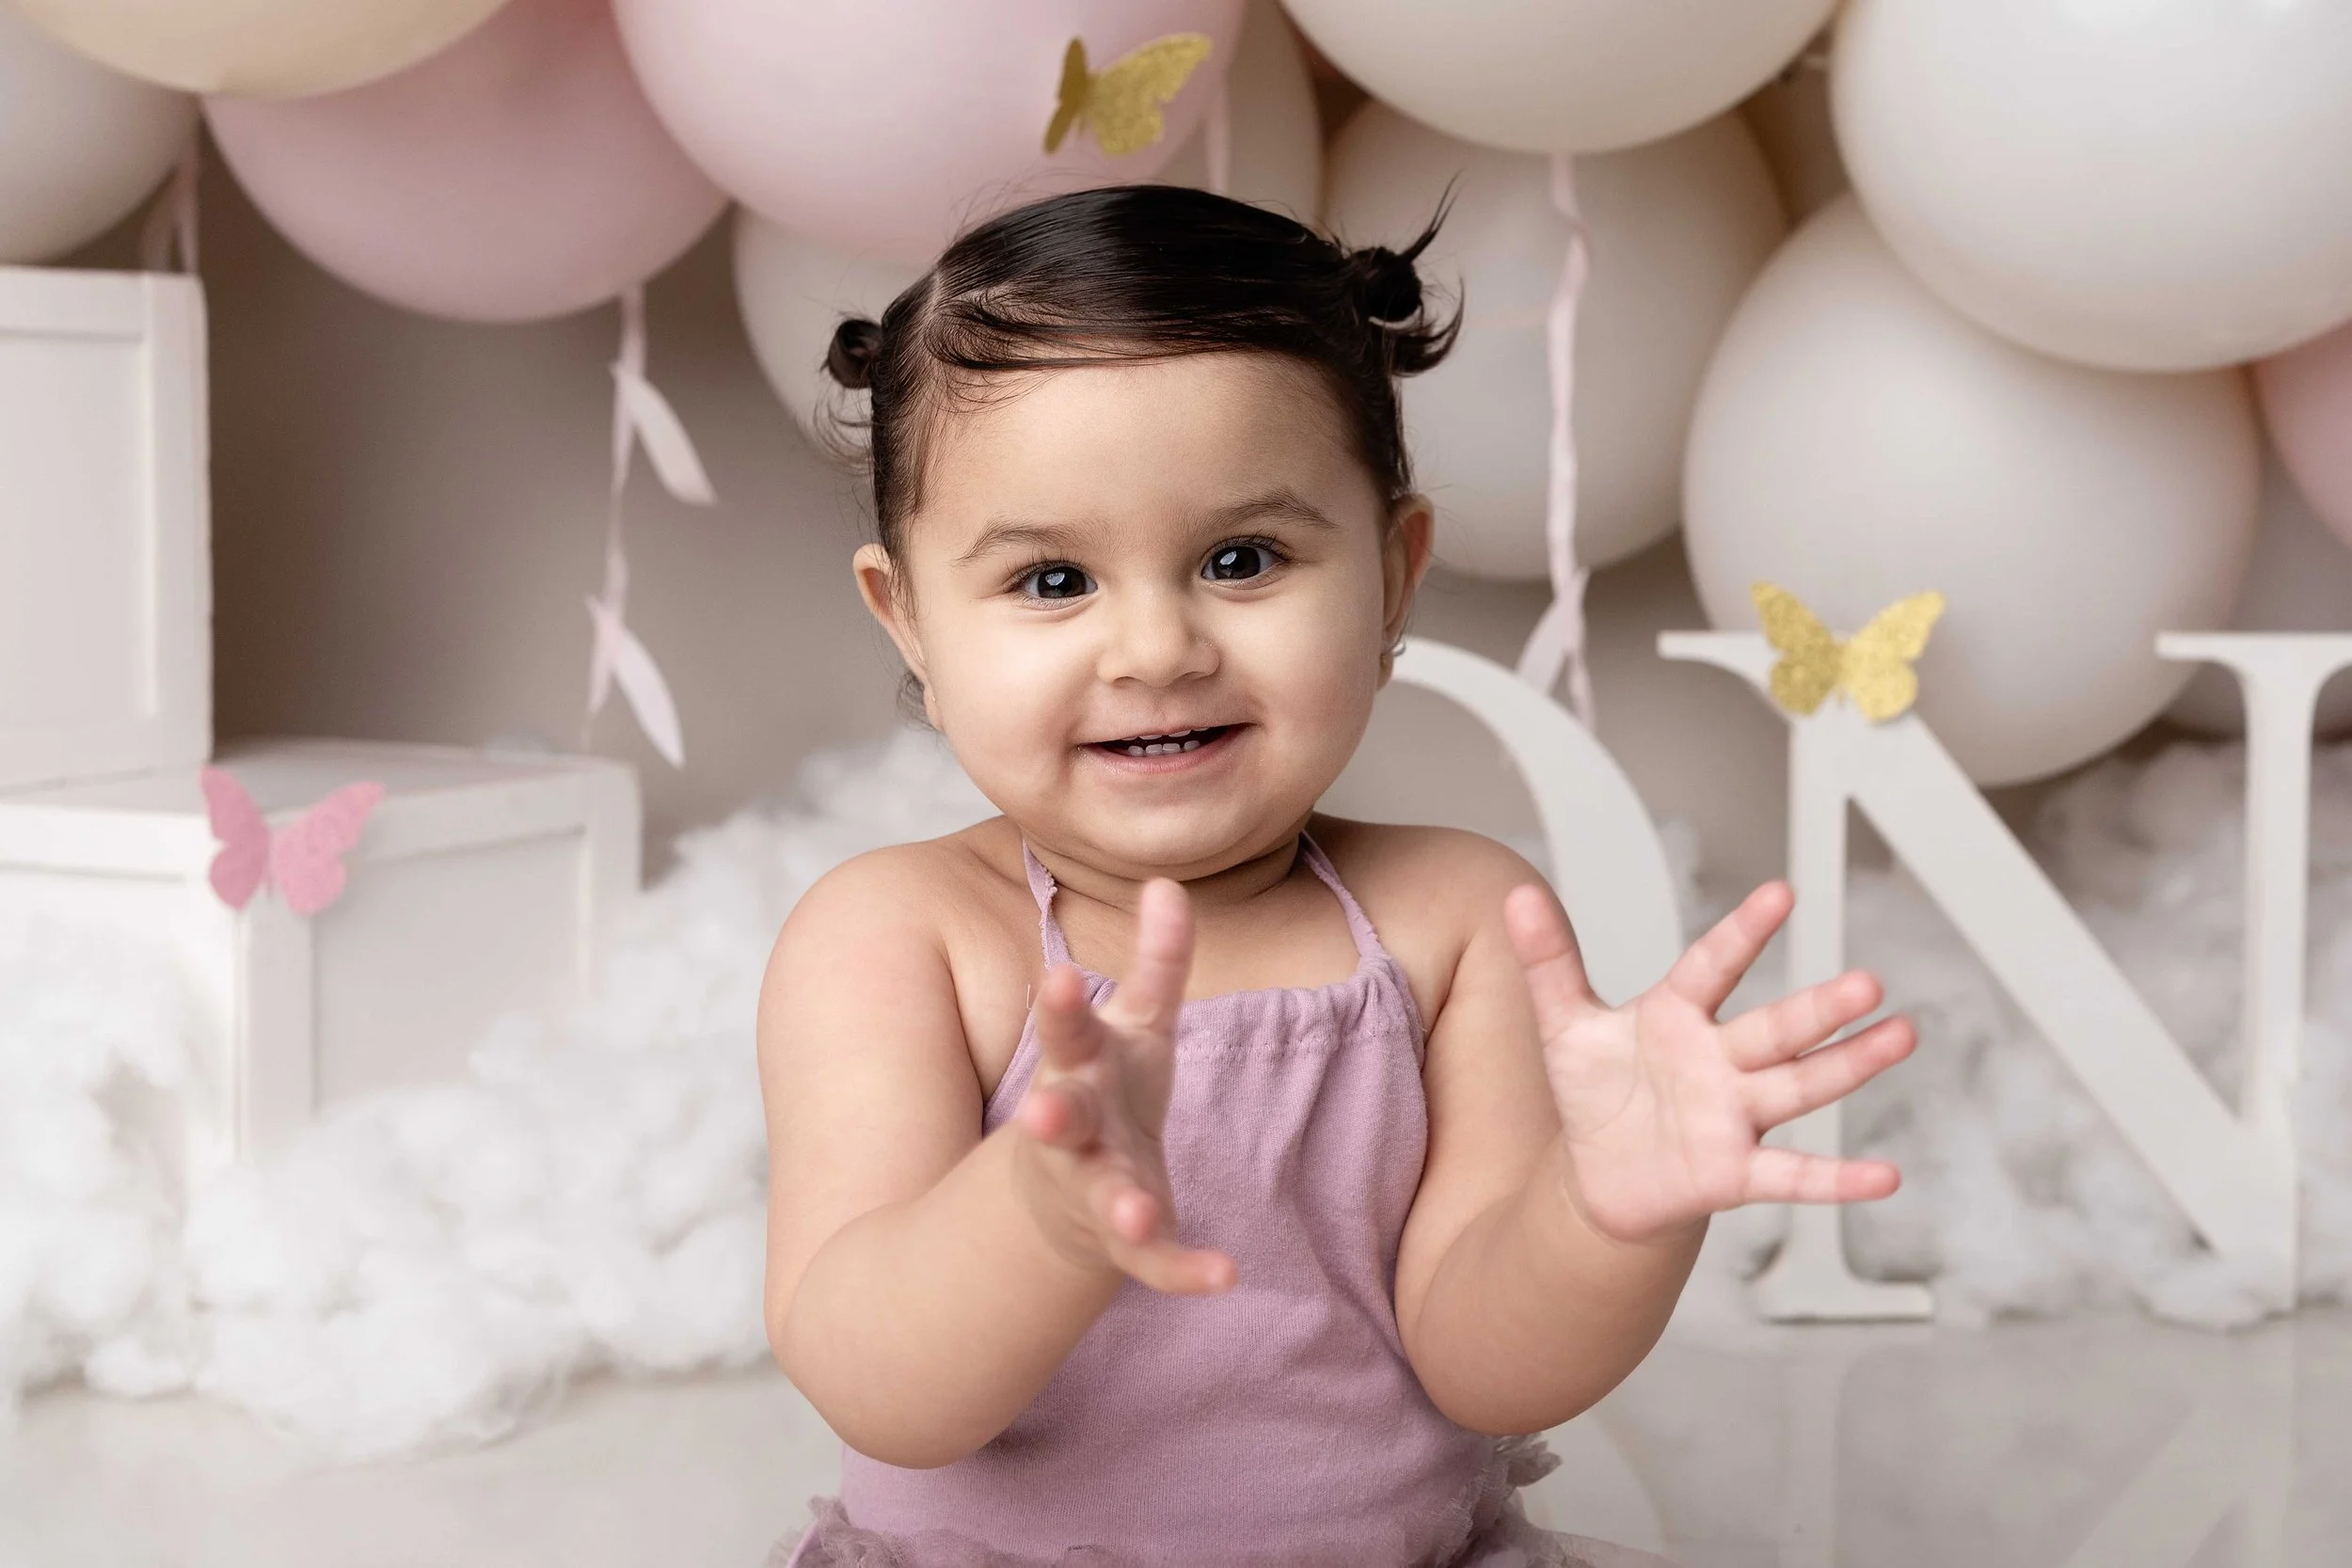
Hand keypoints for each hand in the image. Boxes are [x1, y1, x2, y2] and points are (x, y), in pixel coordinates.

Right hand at [1009, 877, 1236, 1295]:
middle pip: (1062, 1116)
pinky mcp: (1127, 1237)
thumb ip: (1158, 962)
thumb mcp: (1138, 1024)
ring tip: (1140, 1211)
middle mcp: (1076, 1125)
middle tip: (1043, 1112)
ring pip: (1102, 1194)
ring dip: (1118, 1201)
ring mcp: (1096, 1183)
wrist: (1067, 1191)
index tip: (1063, 976)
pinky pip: (1152, 1258)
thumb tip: (1168, 883)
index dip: (1064, 1005)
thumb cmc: (1109, 1085)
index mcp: (1079, 1063)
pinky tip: (1224, 1275)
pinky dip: (1183, 1269)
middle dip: (1053, 1113)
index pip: (1067, 1028)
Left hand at [1505, 880, 1914, 1246]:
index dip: (1743, 933)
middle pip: (1776, 1029)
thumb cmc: (1594, 1091)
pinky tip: (1886, 1177)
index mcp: (1679, 1015)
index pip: (1713, 965)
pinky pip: (1793, 1176)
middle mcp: (1720, 1060)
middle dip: (1820, 1008)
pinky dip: (1837, 1179)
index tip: (1780, 893)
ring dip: (1849, 1066)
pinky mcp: (1736, 1173)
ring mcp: (1735, 1115)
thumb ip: (1549, 961)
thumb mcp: (1564, 1025)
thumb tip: (1515, 897)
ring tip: (1900, 1036)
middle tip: (1867, 982)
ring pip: (1799, 1086)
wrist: (1599, 1176)